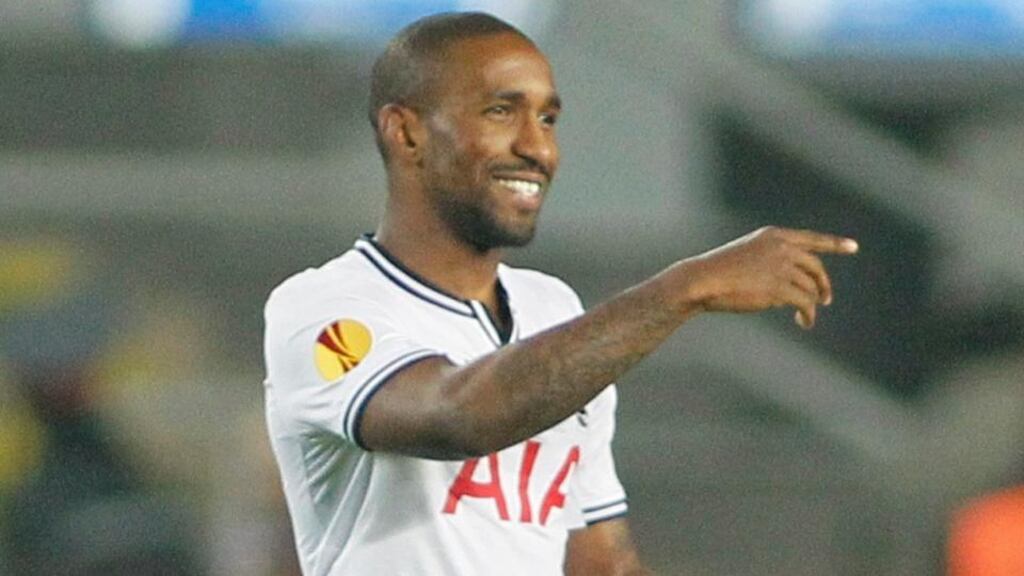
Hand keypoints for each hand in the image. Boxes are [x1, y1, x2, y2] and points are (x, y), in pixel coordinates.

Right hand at [676, 226, 857, 328]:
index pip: (812, 239)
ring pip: (810, 288)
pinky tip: (804, 322)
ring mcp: (782, 266)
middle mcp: (782, 248)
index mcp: (773, 236)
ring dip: (811, 304)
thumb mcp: (748, 258)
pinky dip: (808, 314)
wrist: (703, 280)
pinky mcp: (780, 287)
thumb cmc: (718, 273)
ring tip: (805, 317)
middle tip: (826, 299)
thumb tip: (798, 289)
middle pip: (816, 267)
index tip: (854, 247)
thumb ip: (774, 264)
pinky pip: (805, 303)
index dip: (835, 244)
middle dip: (823, 284)